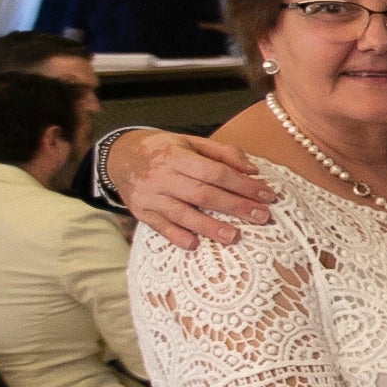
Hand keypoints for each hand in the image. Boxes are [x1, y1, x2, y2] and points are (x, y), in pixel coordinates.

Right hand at [111, 128, 274, 248]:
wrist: (118, 156)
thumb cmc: (163, 149)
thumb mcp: (190, 141)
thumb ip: (222, 152)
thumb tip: (253, 169)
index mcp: (177, 156)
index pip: (215, 172)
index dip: (243, 184)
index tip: (267, 195)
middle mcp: (162, 176)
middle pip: (203, 194)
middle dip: (235, 206)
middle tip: (261, 217)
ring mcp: (149, 196)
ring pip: (181, 213)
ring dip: (209, 227)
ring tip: (234, 237)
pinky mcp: (140, 211)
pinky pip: (159, 226)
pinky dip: (176, 236)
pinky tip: (193, 245)